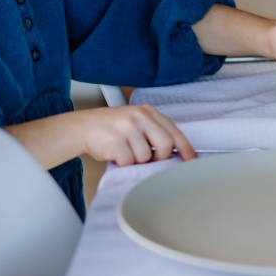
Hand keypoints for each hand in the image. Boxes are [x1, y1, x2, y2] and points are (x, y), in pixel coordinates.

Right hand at [77, 105, 195, 166]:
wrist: (84, 126)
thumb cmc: (114, 129)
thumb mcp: (136, 122)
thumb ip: (154, 132)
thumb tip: (176, 154)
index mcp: (148, 112)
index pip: (174, 131)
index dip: (185, 148)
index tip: (191, 161)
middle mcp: (139, 116)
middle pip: (164, 145)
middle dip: (159, 158)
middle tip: (148, 159)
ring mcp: (126, 127)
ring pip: (145, 157)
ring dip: (136, 161)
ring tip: (126, 152)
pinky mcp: (115, 141)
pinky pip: (128, 162)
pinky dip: (123, 163)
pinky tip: (116, 154)